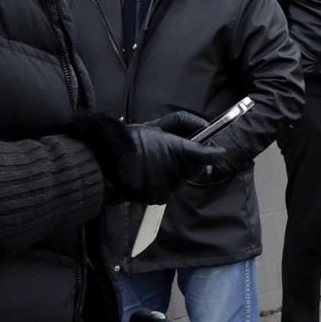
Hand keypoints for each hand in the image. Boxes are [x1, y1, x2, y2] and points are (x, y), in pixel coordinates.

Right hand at [78, 112, 224, 203]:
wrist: (102, 161)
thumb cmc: (129, 139)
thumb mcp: (155, 125)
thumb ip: (183, 122)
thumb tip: (206, 126)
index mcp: (176, 150)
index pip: (207, 155)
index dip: (214, 153)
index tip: (218, 151)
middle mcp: (175, 172)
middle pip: (195, 170)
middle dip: (191, 162)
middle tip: (176, 153)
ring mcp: (165, 187)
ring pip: (180, 181)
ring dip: (174, 173)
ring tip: (154, 162)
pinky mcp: (155, 198)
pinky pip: (166, 190)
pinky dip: (161, 183)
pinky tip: (147, 174)